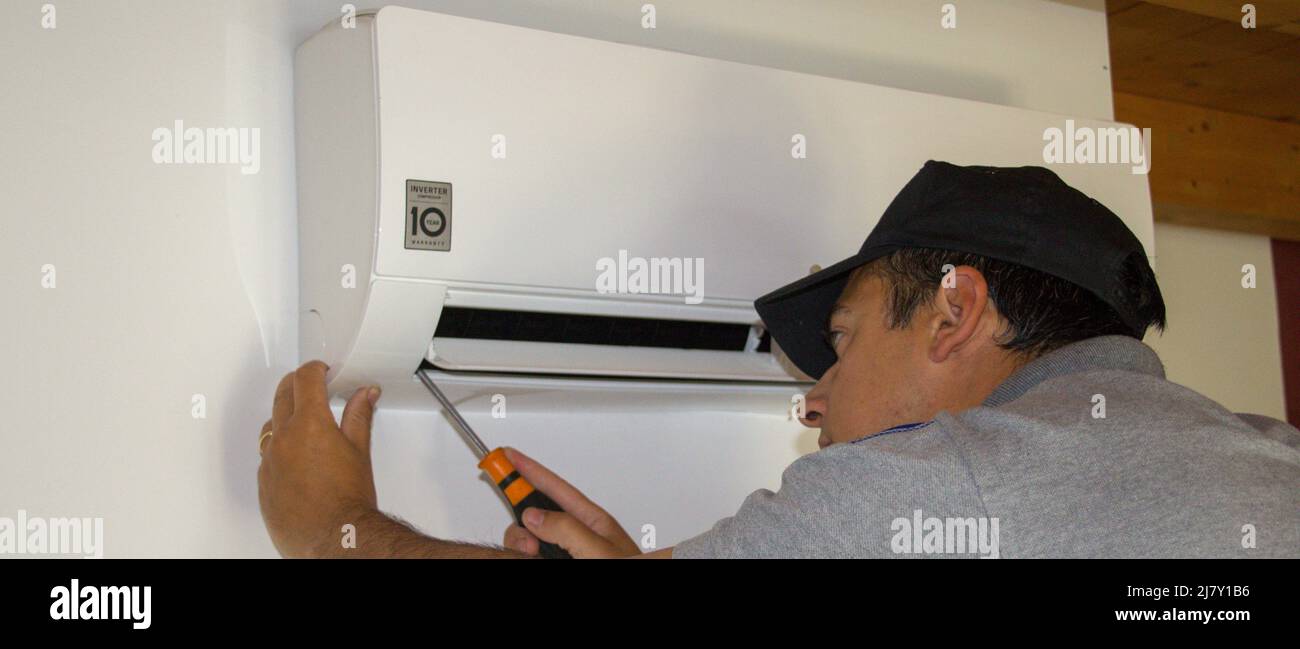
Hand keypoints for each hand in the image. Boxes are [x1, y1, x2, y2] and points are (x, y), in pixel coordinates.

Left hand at [257, 361, 380, 557]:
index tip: (322, 371)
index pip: (305, 379)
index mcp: (309, 424)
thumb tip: (364, 395)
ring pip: (269, 425)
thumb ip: (358, 416)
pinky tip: (296, 458)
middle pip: (282, 395)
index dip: (314, 369)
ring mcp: (269, 461)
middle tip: (309, 385)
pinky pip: (266, 456)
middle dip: (296, 384)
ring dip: (283, 416)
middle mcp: (283, 439)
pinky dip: (279, 449)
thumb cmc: (348, 500)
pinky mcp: (263, 483)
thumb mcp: (359, 451)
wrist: (333, 537)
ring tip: (302, 423)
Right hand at [500, 448, 641, 558]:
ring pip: (529, 539)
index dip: (528, 468)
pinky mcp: (557, 563)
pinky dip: (526, 555)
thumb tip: (534, 516)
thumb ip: (566, 529)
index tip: (505, 455)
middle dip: (522, 520)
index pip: (553, 486)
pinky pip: (532, 555)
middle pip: (535, 512)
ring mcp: (566, 552)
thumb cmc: (630, 572)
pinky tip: (535, 559)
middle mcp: (576, 534)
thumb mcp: (597, 551)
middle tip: (527, 545)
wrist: (638, 594)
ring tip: (537, 558)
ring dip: (524, 546)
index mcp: (591, 520)